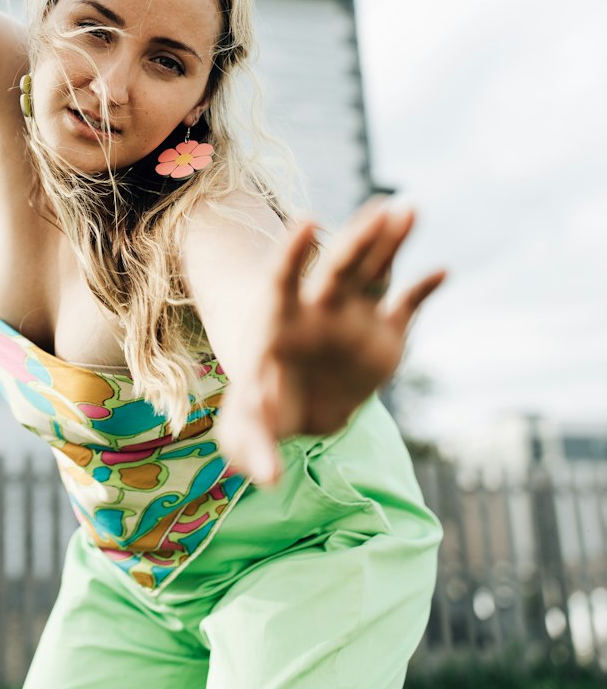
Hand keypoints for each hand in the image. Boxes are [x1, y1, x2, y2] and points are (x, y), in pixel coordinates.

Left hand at [213, 200, 445, 485]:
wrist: (297, 406)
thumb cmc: (262, 412)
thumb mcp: (246, 432)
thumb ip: (251, 446)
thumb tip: (267, 478)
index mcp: (278, 320)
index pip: (283, 278)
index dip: (293, 251)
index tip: (308, 222)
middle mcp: (318, 309)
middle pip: (337, 268)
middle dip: (357, 240)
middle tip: (380, 210)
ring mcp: (353, 316)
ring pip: (374, 273)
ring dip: (391, 244)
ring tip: (409, 210)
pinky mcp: (384, 334)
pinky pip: (405, 306)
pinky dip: (422, 290)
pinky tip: (442, 271)